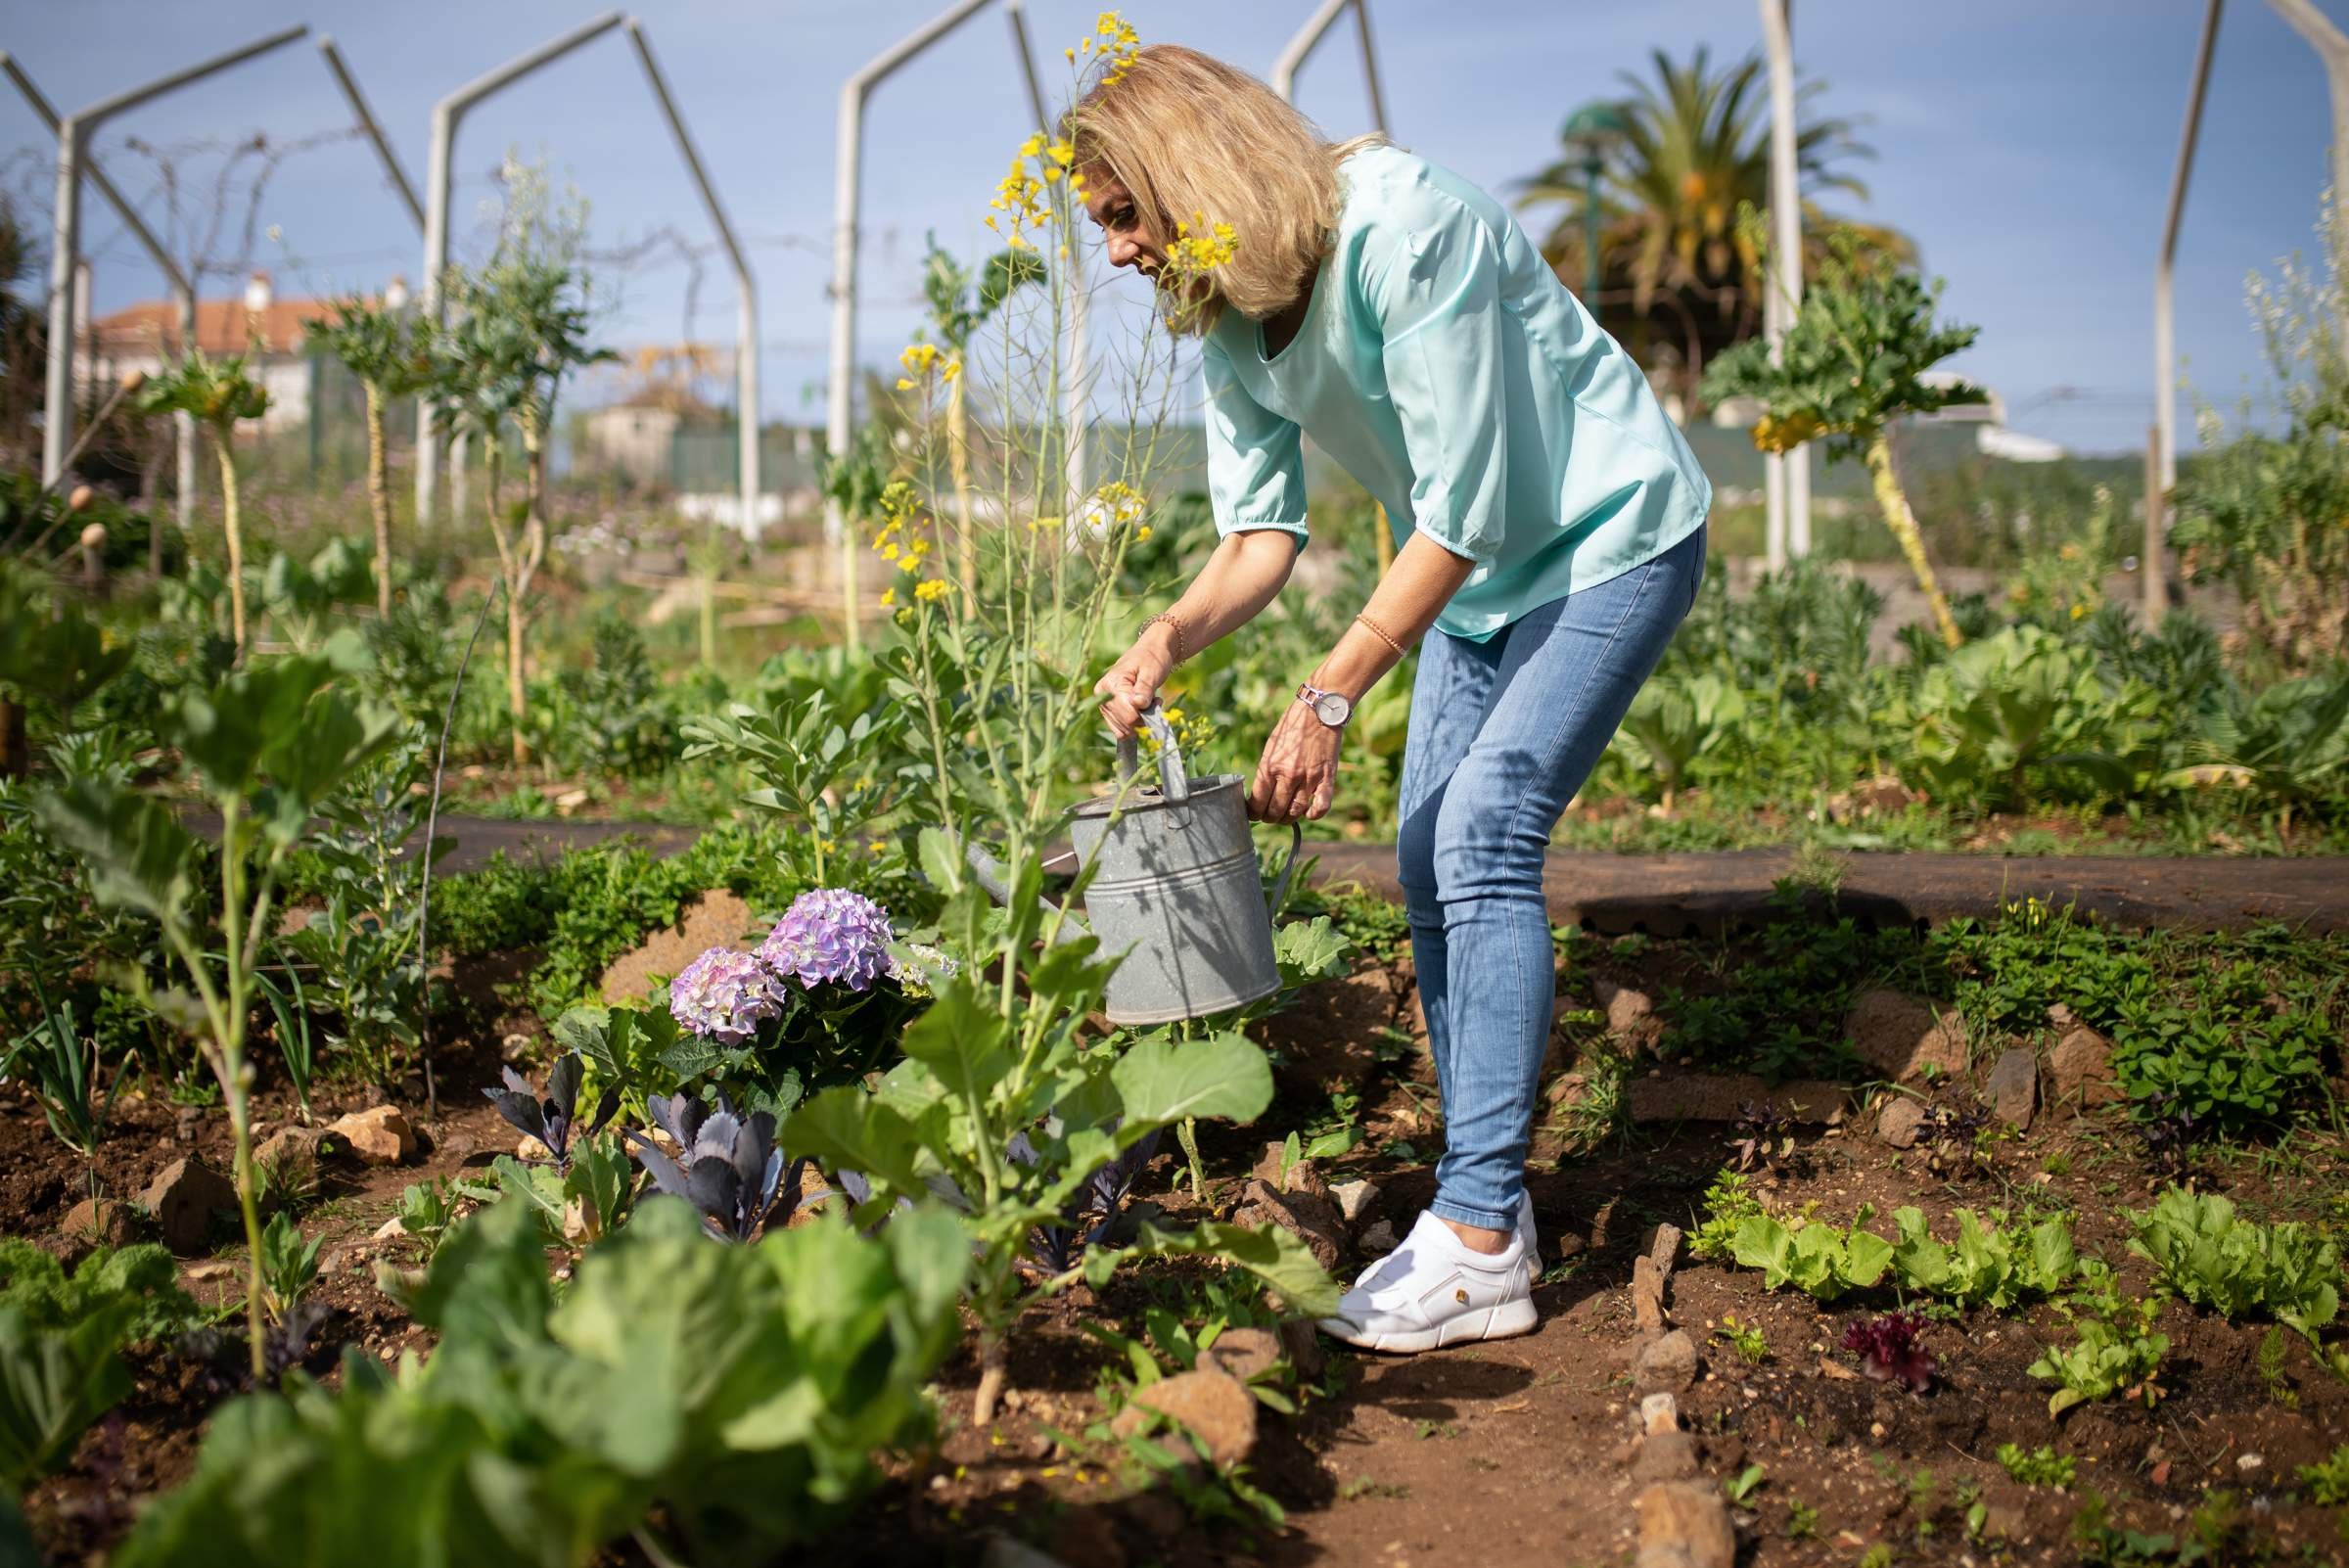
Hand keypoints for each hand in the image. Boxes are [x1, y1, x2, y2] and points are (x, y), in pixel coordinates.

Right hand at [1093, 627, 1175, 737]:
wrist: (1149, 652)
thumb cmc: (1151, 659)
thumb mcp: (1151, 671)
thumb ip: (1144, 689)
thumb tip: (1138, 705)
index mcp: (1111, 684)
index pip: (1128, 714)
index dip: (1145, 715)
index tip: (1157, 702)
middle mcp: (1103, 695)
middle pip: (1125, 724)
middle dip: (1144, 718)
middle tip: (1154, 702)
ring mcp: (1104, 704)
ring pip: (1123, 730)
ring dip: (1140, 722)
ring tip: (1148, 703)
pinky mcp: (1109, 711)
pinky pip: (1121, 729)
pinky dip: (1134, 724)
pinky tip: (1142, 709)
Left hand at [1249, 698, 1341, 822]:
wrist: (1319, 710)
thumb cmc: (1292, 726)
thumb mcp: (1271, 747)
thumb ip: (1266, 770)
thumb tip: (1260, 794)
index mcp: (1270, 766)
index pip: (1257, 803)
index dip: (1253, 813)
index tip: (1253, 813)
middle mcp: (1288, 775)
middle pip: (1274, 812)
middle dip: (1268, 818)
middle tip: (1268, 815)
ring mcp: (1309, 778)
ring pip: (1295, 813)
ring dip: (1288, 818)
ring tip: (1285, 815)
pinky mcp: (1327, 778)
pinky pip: (1321, 807)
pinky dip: (1314, 814)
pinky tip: (1309, 813)